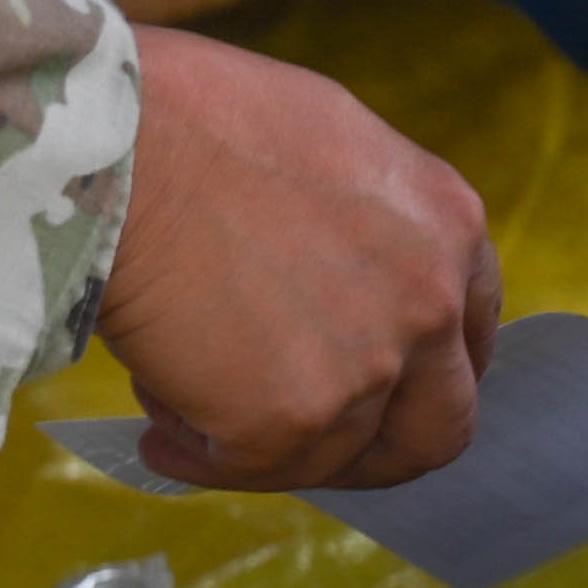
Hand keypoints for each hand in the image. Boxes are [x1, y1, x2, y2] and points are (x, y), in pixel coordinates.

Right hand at [98, 24, 502, 488]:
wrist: (119, 144)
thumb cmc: (191, 118)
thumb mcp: (331, 142)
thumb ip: (369, 225)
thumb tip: (343, 281)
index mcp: (449, 226)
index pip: (468, 336)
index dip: (418, 373)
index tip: (371, 386)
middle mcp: (430, 303)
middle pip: (436, 427)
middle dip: (371, 447)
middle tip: (300, 435)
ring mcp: (366, 371)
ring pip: (334, 458)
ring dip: (268, 441)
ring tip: (186, 395)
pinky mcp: (289, 422)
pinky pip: (251, 469)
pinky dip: (204, 458)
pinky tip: (159, 429)